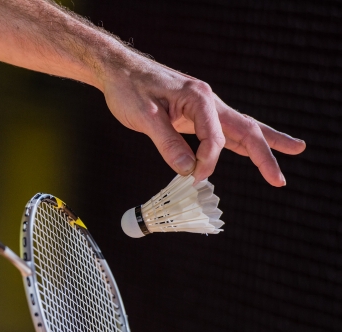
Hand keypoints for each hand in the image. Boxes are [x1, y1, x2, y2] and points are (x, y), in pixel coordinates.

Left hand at [101, 52, 305, 185]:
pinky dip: (239, 142)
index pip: (215, 137)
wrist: (119, 71)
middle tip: (280, 179)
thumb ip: (168, 144)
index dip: (207, 162)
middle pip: (246, 128)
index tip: (194, 177)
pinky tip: (251, 151)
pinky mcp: (195, 114)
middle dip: (266, 154)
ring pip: (240, 127)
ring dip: (264, 144)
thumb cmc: (129, 89)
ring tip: (293, 151)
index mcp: (199, 98)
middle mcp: (208, 101)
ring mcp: (204, 107)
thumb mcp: (145, 117)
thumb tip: (187, 170)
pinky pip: (223, 130)